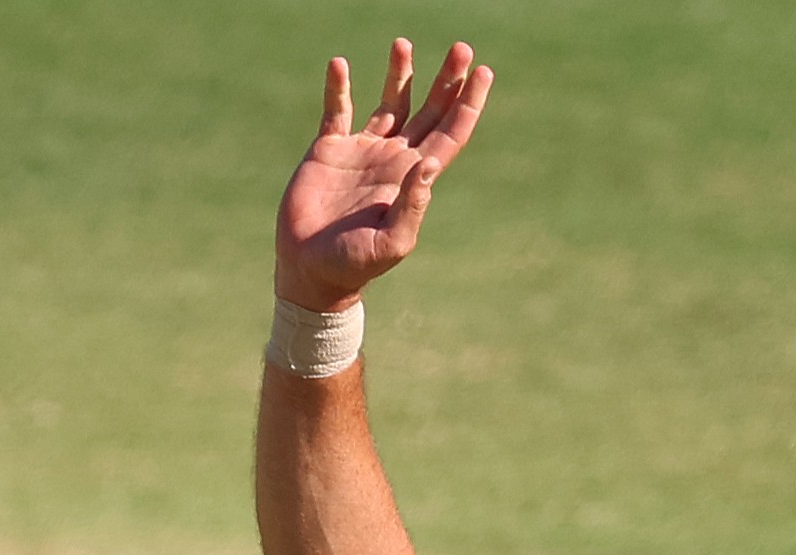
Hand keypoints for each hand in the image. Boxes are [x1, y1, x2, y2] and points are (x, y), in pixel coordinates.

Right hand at [274, 37, 493, 311]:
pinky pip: (337, 109)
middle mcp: (394, 160)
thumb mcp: (391, 243)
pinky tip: (341, 65)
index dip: (468, 105)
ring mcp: (363, 152)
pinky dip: (338, 86)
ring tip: (404, 44)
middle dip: (447, 80)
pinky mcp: (330, 149)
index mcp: (413, 179)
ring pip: (390, 103)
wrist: (312, 270)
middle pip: (429, 111)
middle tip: (462, 48)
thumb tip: (430, 164)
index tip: (483, 73)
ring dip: (400, 74)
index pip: (450, 134)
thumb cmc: (355, 265)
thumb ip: (412, 206)